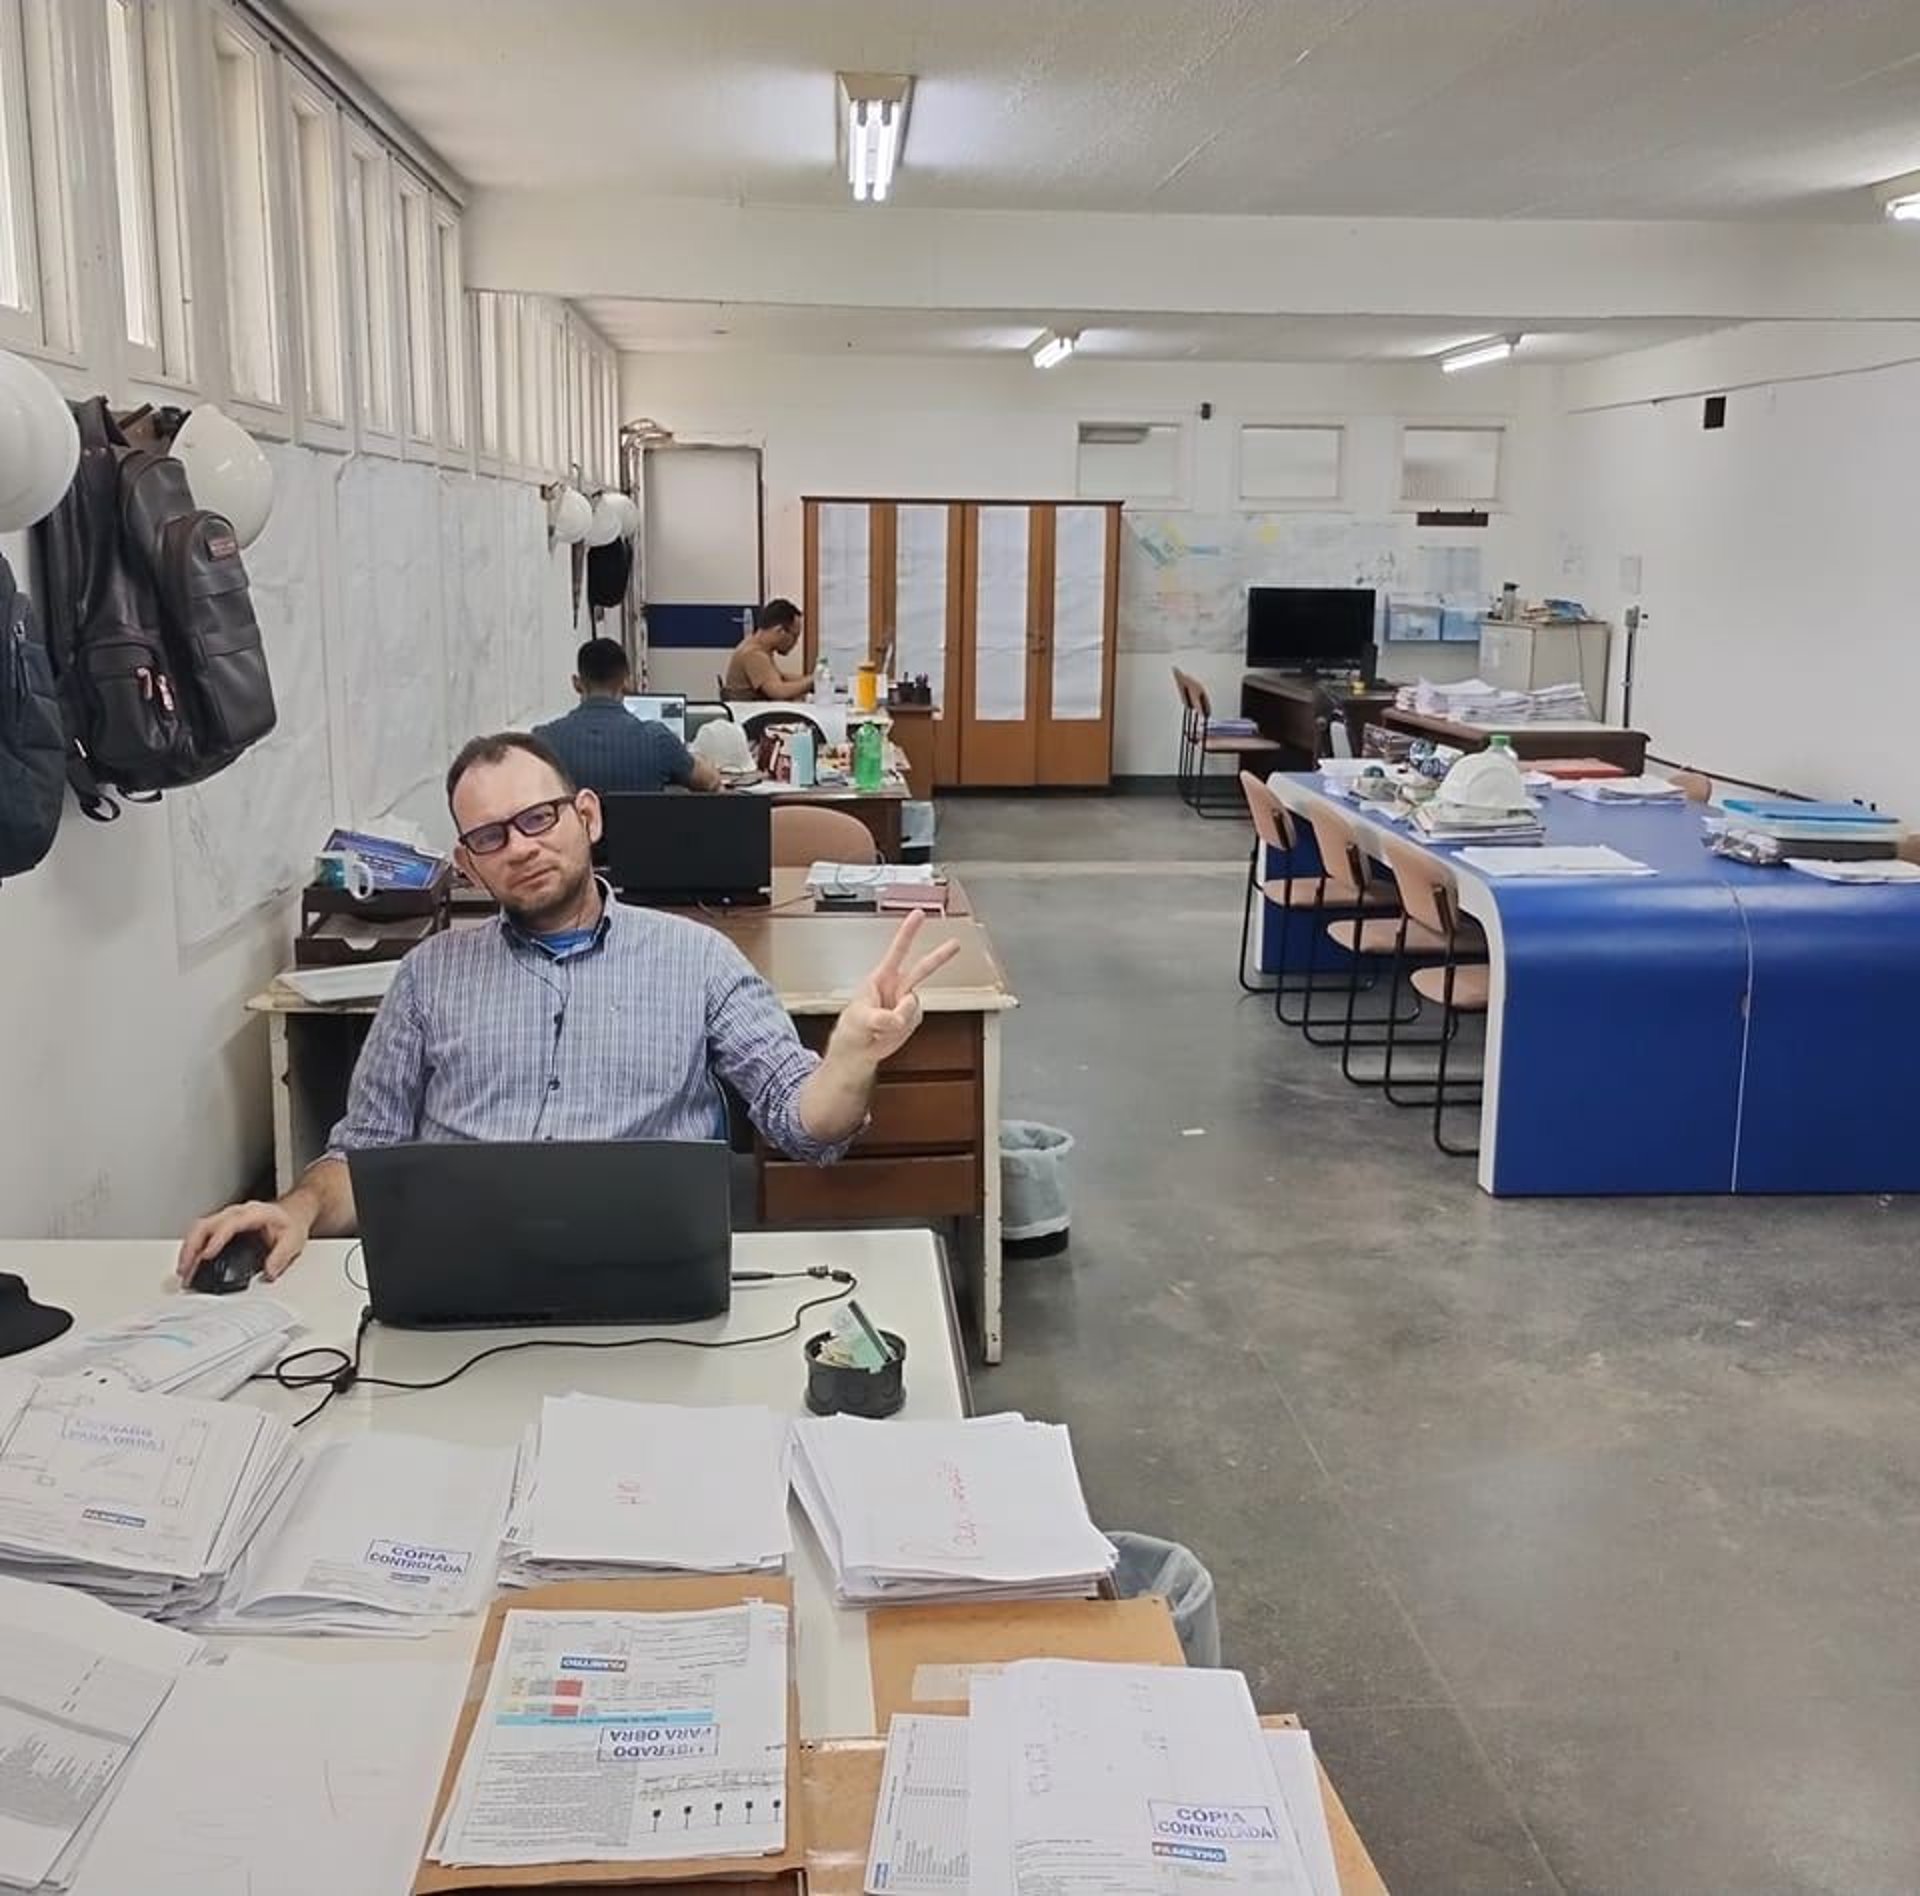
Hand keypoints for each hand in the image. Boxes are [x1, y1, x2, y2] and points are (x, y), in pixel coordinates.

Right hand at [176, 1198, 311, 1283]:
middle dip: (192, 1246)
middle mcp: (237, 1213)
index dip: (216, 1239)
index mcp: (254, 1213)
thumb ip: (281, 1257)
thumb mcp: (293, 1240)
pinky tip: (189, 1263)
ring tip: (184, 1270)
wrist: (292, 1213)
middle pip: (206, 1224)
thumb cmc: (290, 1224)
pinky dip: (192, 1248)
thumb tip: (269, 1272)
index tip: (207, 1254)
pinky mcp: (221, 1225)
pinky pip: (201, 1233)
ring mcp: (227, 1217)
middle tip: (186, 1268)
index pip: (230, 1224)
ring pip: (199, 1228)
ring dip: (188, 1249)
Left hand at [827, 911, 961, 1067]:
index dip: (909, 931)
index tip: (919, 914)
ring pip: (915, 1004)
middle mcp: (896, 987)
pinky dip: (903, 1029)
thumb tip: (901, 1013)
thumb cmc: (852, 1029)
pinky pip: (915, 1021)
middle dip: (940, 956)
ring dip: (900, 1018)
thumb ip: (882, 1016)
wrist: (858, 1051)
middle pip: (922, 968)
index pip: (897, 950)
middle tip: (955, 944)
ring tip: (880, 1027)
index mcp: (881, 978)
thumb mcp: (860, 1019)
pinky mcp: (912, 1018)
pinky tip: (889, 1032)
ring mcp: (905, 1003)